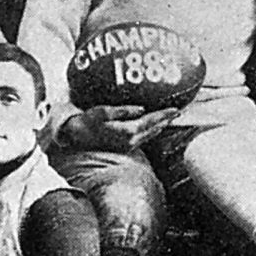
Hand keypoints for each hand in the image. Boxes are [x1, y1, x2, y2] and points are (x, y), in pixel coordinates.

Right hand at [60, 104, 179, 151]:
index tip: (176, 109)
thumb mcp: (104, 112)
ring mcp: (128, 146)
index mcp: (127, 131)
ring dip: (161, 126)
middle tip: (178, 112)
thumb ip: (124, 111)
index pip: (151, 122)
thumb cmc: (88, 122)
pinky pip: (144, 138)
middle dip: (166, 120)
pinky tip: (155, 126)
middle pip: (154, 129)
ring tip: (170, 118)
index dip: (164, 115)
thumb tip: (142, 109)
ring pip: (150, 135)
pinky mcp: (125, 147)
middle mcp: (131, 141)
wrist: (77, 137)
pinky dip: (152, 131)